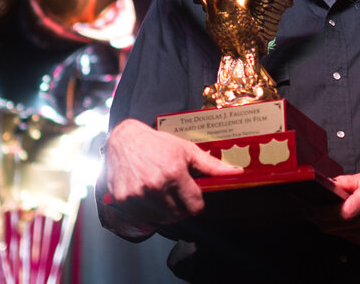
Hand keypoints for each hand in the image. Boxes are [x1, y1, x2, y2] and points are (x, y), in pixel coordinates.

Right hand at [100, 118, 241, 237]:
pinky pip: (144, 218)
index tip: (193, 195)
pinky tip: (148, 196)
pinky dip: (149, 212)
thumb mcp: (187, 150)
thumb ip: (211, 165)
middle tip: (176, 191)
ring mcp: (137, 194)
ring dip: (165, 211)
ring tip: (162, 192)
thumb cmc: (156, 144)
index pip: (195, 206)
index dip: (197, 202)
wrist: (125, 140)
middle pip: (179, 215)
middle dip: (182, 206)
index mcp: (173, 172)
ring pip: (162, 219)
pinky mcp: (123, 200)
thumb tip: (236, 173)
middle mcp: (155, 185)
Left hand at [310, 172, 359, 244]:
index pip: (339, 212)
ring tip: (316, 214)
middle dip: (317, 218)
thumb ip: (345, 182)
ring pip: (337, 232)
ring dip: (324, 224)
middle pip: (334, 224)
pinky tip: (332, 221)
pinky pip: (345, 236)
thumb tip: (328, 183)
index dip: (321, 211)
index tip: (310, 206)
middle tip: (308, 209)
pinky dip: (336, 229)